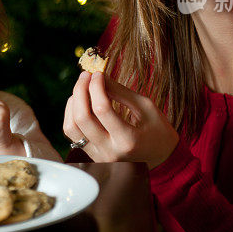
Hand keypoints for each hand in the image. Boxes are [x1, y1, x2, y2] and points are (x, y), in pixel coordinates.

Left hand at [63, 71, 177, 168]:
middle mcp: (110, 152)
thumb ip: (120, 92)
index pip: (102, 109)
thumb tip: (97, 77)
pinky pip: (73, 134)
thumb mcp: (145, 107)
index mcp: (128, 140)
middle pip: (82, 118)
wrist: (161, 158)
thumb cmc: (157, 131)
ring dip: (73, 103)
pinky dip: (72, 114)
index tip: (98, 73)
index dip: (96, 87)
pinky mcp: (92, 156)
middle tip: (86, 75)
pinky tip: (81, 102)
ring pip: (71, 127)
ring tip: (82, 88)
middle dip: (80, 91)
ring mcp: (99, 156)